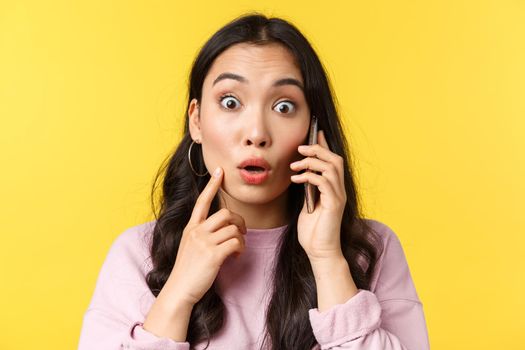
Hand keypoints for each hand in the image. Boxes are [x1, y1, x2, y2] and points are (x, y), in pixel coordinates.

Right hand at [166, 167, 246, 306]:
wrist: (179, 291)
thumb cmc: (187, 271)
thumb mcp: (189, 247)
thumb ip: (202, 235)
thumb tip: (224, 231)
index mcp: (190, 228)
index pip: (202, 201)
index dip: (212, 185)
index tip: (219, 170)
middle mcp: (196, 231)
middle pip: (226, 213)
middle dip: (239, 221)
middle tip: (242, 232)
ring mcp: (203, 242)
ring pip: (233, 229)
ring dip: (241, 239)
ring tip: (238, 250)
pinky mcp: (212, 255)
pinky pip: (236, 243)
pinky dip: (241, 249)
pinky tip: (236, 257)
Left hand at [290, 130, 346, 261]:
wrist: (319, 252)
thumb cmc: (313, 232)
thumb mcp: (308, 205)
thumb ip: (309, 190)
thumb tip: (302, 175)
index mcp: (334, 189)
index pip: (333, 161)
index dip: (324, 146)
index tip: (313, 134)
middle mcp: (339, 191)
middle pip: (335, 159)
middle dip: (317, 149)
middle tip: (300, 148)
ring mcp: (338, 197)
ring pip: (331, 167)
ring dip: (312, 161)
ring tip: (295, 164)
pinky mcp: (334, 205)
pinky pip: (324, 182)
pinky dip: (309, 176)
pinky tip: (296, 178)